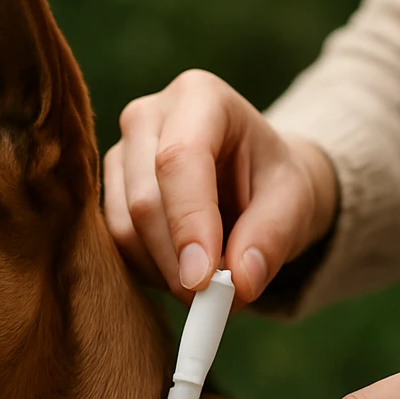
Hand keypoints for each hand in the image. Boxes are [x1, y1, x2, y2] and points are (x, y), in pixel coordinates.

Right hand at [103, 69, 337, 303]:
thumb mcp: (294, 203)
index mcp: (200, 97)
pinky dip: (151, 270)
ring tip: (211, 285)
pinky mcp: (106, 189)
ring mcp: (119, 151)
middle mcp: (148, 114)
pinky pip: (115, 244)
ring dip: (166, 272)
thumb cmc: (272, 182)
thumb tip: (238, 285)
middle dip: (180, 262)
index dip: (189, 223)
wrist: (250, 180)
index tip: (204, 280)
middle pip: (146, 200)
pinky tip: (184, 270)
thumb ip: (271, 238)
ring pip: (124, 227)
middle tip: (218, 302)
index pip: (180, 161)